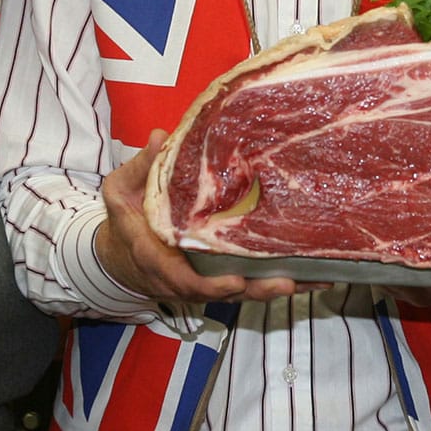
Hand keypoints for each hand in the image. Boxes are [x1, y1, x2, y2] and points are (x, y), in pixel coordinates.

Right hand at [94, 130, 306, 304]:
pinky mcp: (216, 279)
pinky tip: (310, 277)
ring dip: (275, 289)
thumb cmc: (125, 220)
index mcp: (155, 257)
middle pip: (222, 293)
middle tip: (288, 283)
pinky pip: (246, 286)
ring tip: (313, 281)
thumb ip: (142, 168)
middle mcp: (182, 277)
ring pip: (239, 293)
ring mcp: (201, 282)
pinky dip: (276, 283)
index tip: (234, 281)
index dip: (209, 285)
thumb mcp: (121, 192)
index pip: (181, 279)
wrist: (118, 256)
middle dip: (255, 290)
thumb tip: (161, 136)